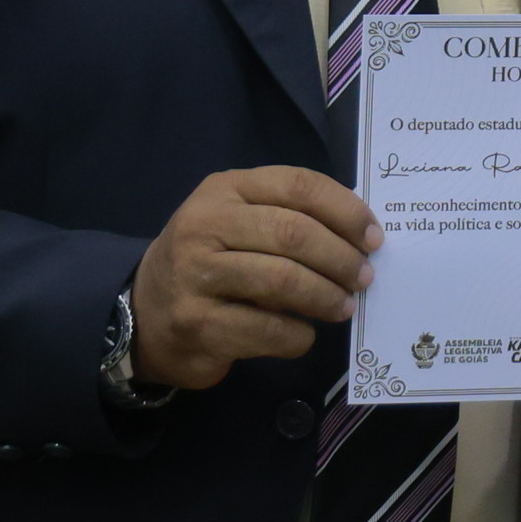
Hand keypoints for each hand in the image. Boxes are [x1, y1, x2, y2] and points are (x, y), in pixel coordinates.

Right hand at [127, 167, 377, 390]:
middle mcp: (204, 225)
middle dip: (340, 258)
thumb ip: (290, 216)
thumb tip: (362, 237)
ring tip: (343, 306)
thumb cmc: (211, 261)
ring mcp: (195, 275)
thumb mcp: (240, 221)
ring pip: (283, 281)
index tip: (373, 238)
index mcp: (224, 189)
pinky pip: (267, 330)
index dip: (346, 211)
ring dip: (326, 297)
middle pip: (294, 233)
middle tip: (363, 278)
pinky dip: (298, 336)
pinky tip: (304, 334)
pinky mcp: (197, 323)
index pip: (298, 185)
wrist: (146, 313)